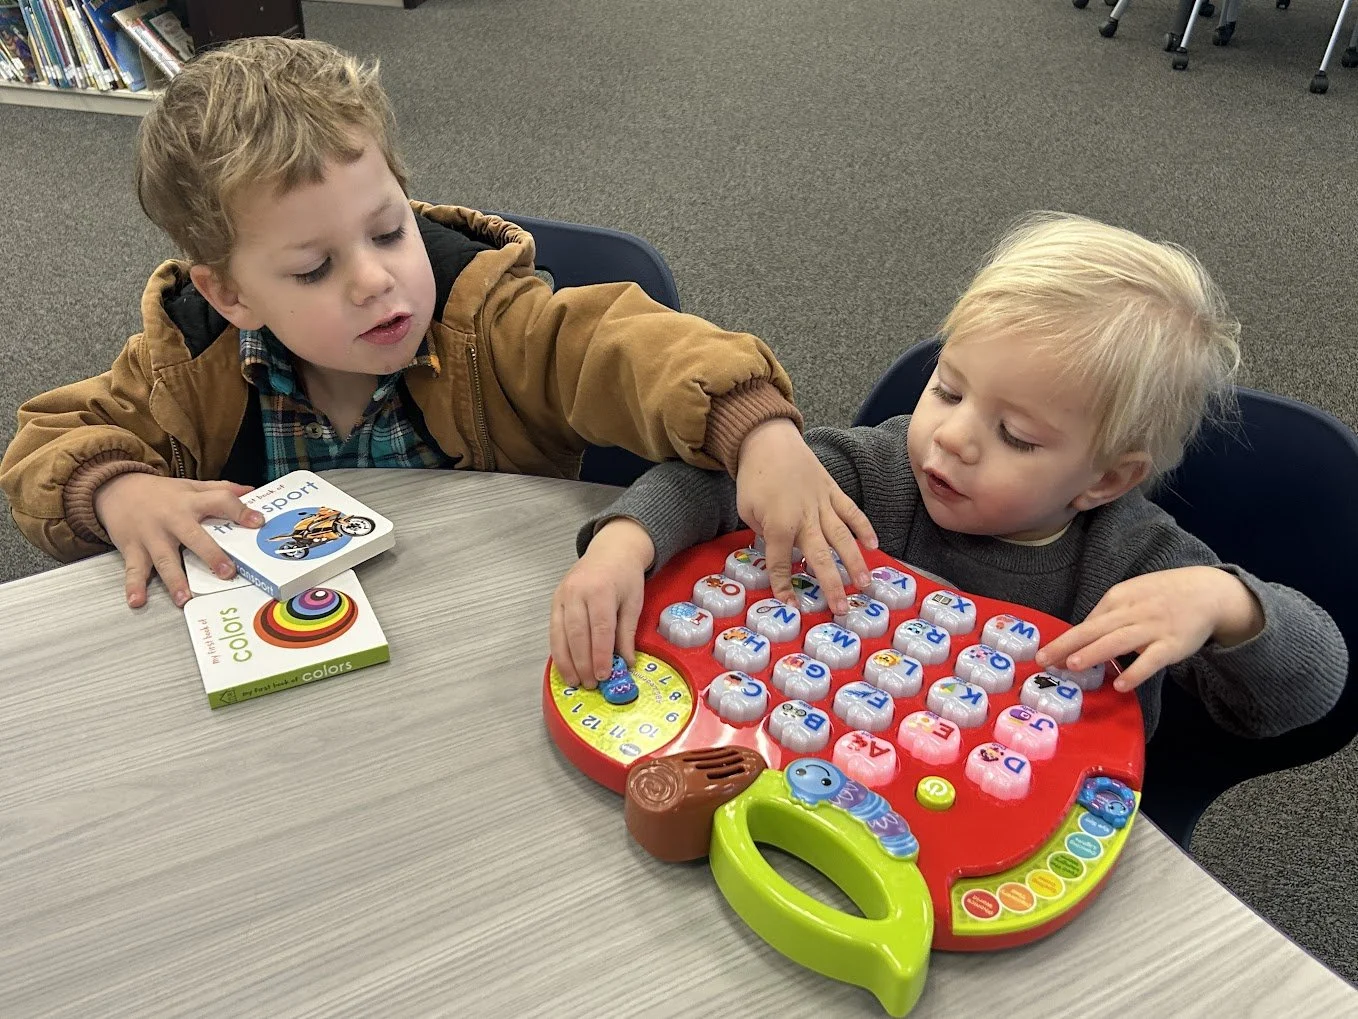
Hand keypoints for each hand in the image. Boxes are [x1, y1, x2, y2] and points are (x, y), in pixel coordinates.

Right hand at [93, 473, 262, 608]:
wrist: (116, 489)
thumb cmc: (160, 493)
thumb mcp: (191, 487)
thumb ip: (220, 489)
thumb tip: (251, 491)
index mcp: (191, 502)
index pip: (219, 502)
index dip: (240, 511)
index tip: (258, 522)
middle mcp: (172, 519)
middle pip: (194, 537)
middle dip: (210, 554)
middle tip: (226, 572)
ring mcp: (151, 536)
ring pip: (165, 559)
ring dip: (174, 580)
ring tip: (184, 599)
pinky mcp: (132, 548)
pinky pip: (133, 570)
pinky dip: (133, 586)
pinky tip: (137, 600)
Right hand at [550, 517, 654, 687]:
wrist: (611, 550)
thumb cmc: (625, 576)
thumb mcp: (634, 602)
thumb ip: (627, 633)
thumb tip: (627, 662)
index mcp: (601, 591)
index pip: (600, 629)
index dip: (600, 655)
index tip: (604, 675)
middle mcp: (577, 592)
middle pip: (577, 634)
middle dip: (582, 663)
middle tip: (590, 684)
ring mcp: (562, 595)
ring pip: (560, 634)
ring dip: (566, 661)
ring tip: (575, 682)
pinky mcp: (554, 600)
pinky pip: (553, 630)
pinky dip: (558, 650)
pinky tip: (564, 666)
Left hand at [734, 418, 876, 613]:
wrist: (769, 441)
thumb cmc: (754, 478)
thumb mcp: (746, 509)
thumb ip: (762, 533)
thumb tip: (778, 551)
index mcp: (778, 524)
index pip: (780, 562)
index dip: (783, 585)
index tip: (789, 604)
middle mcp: (804, 517)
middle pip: (819, 555)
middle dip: (830, 583)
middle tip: (841, 607)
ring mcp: (822, 503)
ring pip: (842, 537)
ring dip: (854, 562)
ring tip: (864, 584)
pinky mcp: (833, 491)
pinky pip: (851, 511)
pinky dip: (864, 527)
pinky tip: (874, 546)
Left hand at [1036, 566, 1264, 691]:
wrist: (1209, 591)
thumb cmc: (1164, 595)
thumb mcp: (1133, 594)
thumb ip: (1109, 614)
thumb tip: (1083, 634)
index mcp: (1119, 597)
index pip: (1088, 621)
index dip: (1065, 639)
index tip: (1044, 654)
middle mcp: (1132, 611)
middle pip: (1094, 629)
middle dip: (1066, 644)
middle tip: (1043, 660)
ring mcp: (1153, 628)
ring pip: (1118, 641)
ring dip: (1093, 652)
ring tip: (1072, 665)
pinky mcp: (1172, 645)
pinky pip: (1151, 660)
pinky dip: (1136, 671)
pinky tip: (1120, 684)